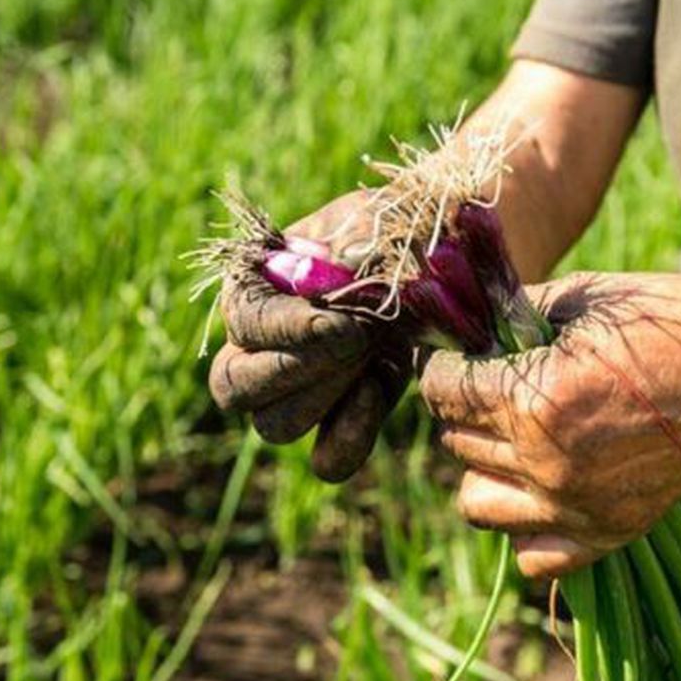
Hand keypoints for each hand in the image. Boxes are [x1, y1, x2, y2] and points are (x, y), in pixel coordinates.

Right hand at [209, 192, 410, 481]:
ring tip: (372, 349)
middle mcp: (260, 343)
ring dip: (327, 393)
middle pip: (233, 387)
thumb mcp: (376, 220)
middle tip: (357, 338)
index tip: (342, 322)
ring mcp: (296, 390)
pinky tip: (379, 386)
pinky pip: (328, 459)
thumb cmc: (399, 231)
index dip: (286, 330)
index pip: (241, 323)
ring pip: (274, 426)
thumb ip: (350, 242)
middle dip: (296, 367)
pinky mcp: (342, 420)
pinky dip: (352, 436)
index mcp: (254, 284)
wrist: (447, 267)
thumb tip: (326, 278)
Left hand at [418, 272, 680, 577]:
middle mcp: (549, 462)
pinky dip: (525, 523)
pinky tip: (544, 481)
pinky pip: (532, 554)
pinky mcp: (611, 533)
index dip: (444, 362)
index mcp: (537, 399)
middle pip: (454, 441)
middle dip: (466, 405)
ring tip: (515, 432)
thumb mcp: (584, 299)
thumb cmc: (674, 320)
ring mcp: (579, 507)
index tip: (459, 351)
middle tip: (499, 379)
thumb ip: (510, 316)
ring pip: (477, 502)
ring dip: (483, 464)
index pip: (441, 390)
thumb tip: (459, 323)